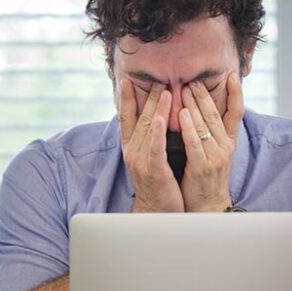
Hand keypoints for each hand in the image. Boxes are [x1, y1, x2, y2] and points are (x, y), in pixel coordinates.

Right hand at [118, 79, 183, 212]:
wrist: (156, 213)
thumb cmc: (157, 184)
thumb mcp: (148, 158)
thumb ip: (149, 139)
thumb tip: (153, 118)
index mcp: (131, 148)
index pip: (126, 118)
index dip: (126, 99)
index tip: (127, 79)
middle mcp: (132, 152)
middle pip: (140, 118)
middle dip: (148, 97)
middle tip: (158, 78)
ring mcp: (141, 161)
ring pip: (149, 130)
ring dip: (157, 108)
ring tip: (165, 90)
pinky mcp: (154, 170)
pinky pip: (155, 148)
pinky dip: (158, 132)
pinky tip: (162, 118)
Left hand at [177, 71, 243, 212]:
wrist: (206, 207)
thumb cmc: (205, 177)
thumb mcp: (214, 152)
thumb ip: (211, 131)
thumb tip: (204, 109)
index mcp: (229, 142)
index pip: (236, 112)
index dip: (236, 93)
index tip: (231, 74)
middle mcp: (225, 147)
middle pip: (217, 114)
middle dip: (205, 95)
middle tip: (194, 78)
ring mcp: (215, 157)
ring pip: (205, 126)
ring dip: (195, 105)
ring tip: (185, 89)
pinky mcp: (202, 167)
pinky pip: (195, 143)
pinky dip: (189, 127)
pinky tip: (182, 113)